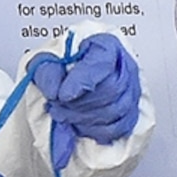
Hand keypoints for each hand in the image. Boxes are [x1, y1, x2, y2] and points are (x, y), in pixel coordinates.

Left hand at [27, 33, 139, 168]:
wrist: (66, 82)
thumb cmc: (62, 66)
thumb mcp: (45, 61)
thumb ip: (47, 72)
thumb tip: (54, 90)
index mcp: (106, 45)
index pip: (103, 63)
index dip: (83, 81)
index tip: (62, 95)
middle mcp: (124, 66)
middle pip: (111, 89)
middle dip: (79, 103)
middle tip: (57, 104)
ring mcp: (131, 90)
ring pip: (115, 111)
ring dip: (84, 118)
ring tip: (63, 114)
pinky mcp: (131, 113)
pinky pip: (119, 128)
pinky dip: (96, 131)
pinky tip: (80, 125)